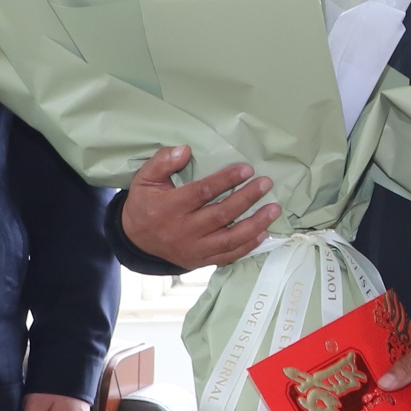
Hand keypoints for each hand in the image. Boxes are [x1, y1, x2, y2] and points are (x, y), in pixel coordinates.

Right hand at [121, 145, 278, 269]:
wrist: (136, 239)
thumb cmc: (145, 203)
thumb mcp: (145, 178)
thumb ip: (162, 161)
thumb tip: (185, 150)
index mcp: (168, 207)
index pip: (202, 192)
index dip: (226, 180)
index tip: (247, 170)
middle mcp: (182, 230)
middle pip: (220, 215)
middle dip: (247, 198)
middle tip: (266, 184)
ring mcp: (192, 248)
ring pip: (229, 239)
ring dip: (255, 224)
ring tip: (274, 209)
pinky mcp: (200, 261)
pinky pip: (227, 256)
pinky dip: (247, 246)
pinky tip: (264, 233)